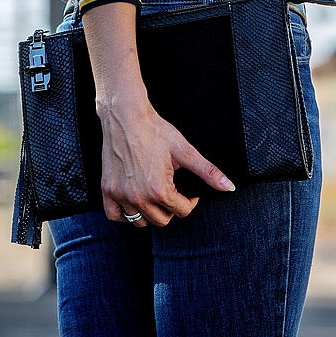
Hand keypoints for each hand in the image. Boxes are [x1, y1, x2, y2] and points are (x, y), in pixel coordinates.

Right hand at [82, 1, 234, 227]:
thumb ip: (208, 171)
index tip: (188, 190)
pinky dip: (123, 213)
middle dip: (171, 208)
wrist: (126, 115)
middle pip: (162, 220)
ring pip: (139, 221)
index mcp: (159, 190)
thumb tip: (229, 186)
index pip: (183, 211)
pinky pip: (114, 215)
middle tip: (172, 190)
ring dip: (149, 212)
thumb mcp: (184, 150)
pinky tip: (132, 200)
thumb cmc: (154, 129)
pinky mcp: (106, 189)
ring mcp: (120, 195)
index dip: (191, 201)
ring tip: (154, 194)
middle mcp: (138, 197)